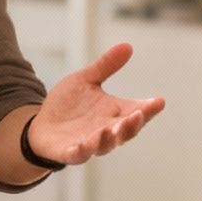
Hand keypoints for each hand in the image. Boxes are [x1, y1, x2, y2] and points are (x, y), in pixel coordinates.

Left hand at [27, 43, 165, 165]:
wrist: (42, 124)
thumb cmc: (68, 104)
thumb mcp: (86, 80)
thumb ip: (105, 66)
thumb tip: (127, 46)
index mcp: (114, 113)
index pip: (137, 112)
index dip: (149, 109)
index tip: (159, 101)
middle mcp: (107, 130)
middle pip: (126, 131)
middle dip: (133, 124)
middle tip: (139, 114)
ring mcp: (89, 143)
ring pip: (105, 145)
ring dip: (110, 138)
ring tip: (113, 129)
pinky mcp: (70, 152)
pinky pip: (78, 154)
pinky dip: (83, 151)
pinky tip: (84, 145)